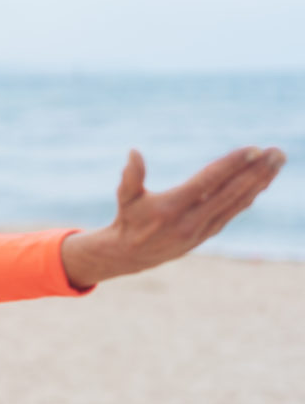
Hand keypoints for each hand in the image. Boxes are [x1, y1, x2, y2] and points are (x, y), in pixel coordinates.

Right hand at [62, 146, 285, 287]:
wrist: (131, 255)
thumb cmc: (129, 219)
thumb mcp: (125, 197)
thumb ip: (131, 176)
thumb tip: (134, 152)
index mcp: (172, 207)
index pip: (209, 181)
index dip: (232, 164)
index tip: (254, 149)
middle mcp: (192, 220)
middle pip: (231, 191)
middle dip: (257, 170)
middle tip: (277, 151)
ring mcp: (203, 228)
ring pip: (237, 202)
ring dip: (260, 181)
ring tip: (277, 162)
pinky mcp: (208, 233)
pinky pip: (233, 212)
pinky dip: (249, 196)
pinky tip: (262, 182)